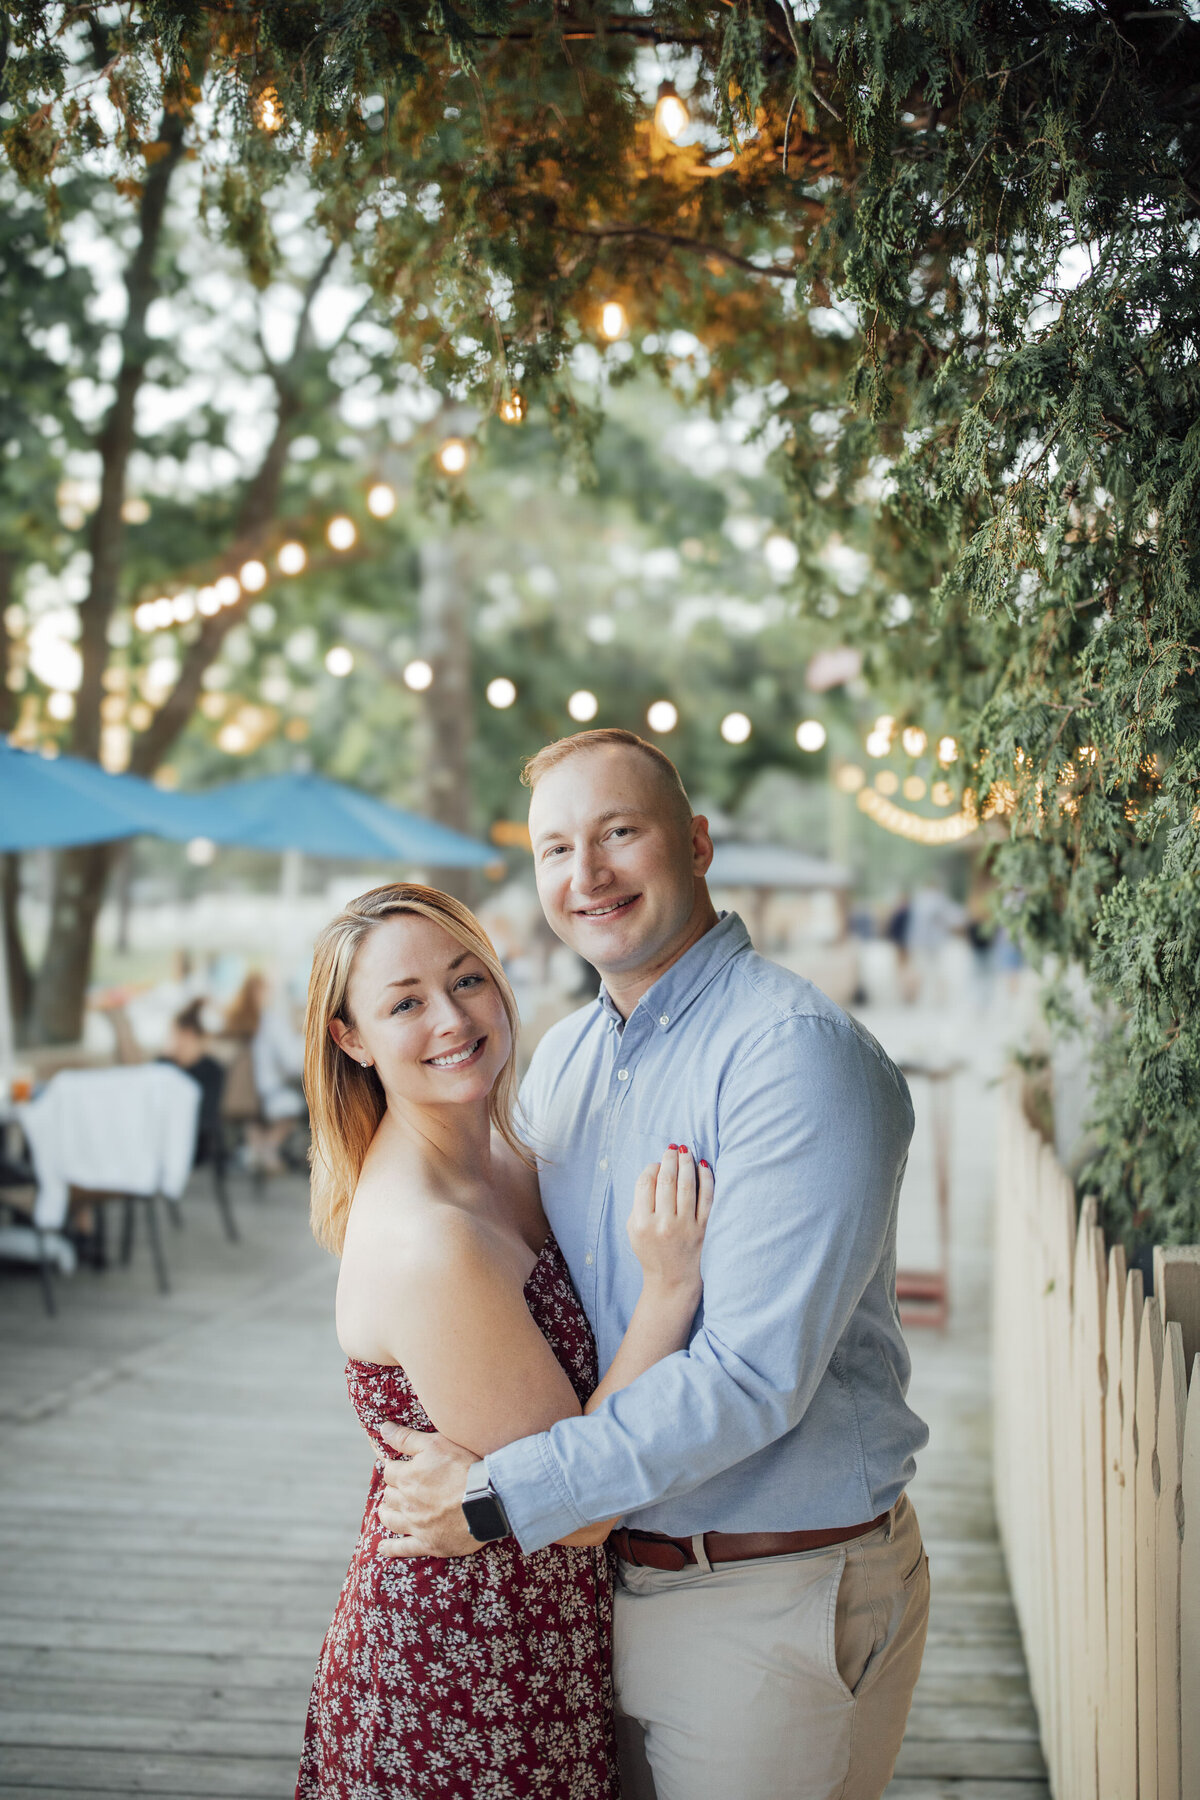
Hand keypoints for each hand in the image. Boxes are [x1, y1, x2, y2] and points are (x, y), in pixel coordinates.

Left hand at [371, 1422, 483, 1559]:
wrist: (487, 1499)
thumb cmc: (463, 1467)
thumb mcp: (435, 1444)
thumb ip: (406, 1438)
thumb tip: (383, 1429)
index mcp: (407, 1478)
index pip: (389, 1471)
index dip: (395, 1468)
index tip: (401, 1467)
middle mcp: (406, 1503)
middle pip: (390, 1496)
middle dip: (393, 1490)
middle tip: (400, 1487)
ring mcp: (416, 1525)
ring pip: (391, 1520)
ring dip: (387, 1514)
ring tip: (388, 1510)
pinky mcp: (428, 1543)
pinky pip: (403, 1549)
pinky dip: (391, 1548)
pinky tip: (383, 1548)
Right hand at [627, 1145, 712, 1297]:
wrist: (671, 1280)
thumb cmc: (651, 1251)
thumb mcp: (634, 1230)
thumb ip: (639, 1202)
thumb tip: (655, 1171)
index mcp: (642, 1223)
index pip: (646, 1183)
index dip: (652, 1168)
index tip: (657, 1163)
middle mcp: (663, 1223)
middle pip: (666, 1181)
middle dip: (670, 1159)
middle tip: (673, 1148)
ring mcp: (685, 1226)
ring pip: (686, 1186)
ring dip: (687, 1164)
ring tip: (686, 1151)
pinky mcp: (702, 1229)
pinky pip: (706, 1198)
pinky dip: (706, 1179)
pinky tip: (704, 1166)